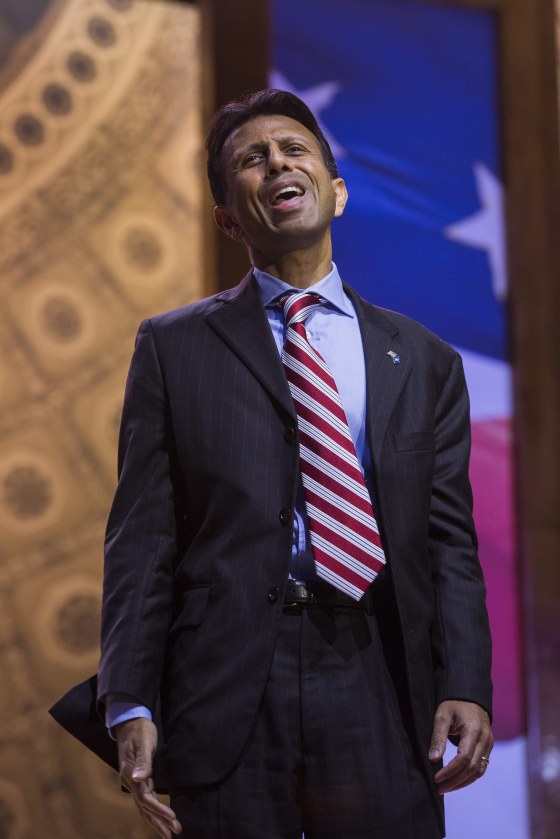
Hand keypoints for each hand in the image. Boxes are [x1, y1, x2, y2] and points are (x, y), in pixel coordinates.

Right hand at [116, 717, 181, 837]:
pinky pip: (145, 799)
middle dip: (159, 822)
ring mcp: (132, 781)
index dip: (160, 810)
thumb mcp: (144, 743)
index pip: (146, 799)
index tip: (174, 818)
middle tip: (175, 833)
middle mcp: (130, 782)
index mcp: (130, 775)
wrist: (130, 721)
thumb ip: (143, 762)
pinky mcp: (137, 779)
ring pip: (144, 807)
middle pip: (145, 808)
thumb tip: (138, 779)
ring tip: (169, 832)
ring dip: (156, 820)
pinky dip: (152, 810)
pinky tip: (160, 815)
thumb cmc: (140, 730)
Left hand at [429, 700, 492, 793]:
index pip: (464, 758)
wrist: (469, 696)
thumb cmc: (453, 704)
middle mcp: (485, 739)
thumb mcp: (442, 716)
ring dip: (463, 782)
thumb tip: (433, 759)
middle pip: (472, 768)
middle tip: (439, 789)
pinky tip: (457, 781)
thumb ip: (438, 737)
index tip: (436, 778)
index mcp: (474, 730)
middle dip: (455, 781)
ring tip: (446, 788)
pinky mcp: (488, 747)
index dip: (450, 771)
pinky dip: (469, 776)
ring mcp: (489, 744)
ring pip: (479, 771)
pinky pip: (481, 767)